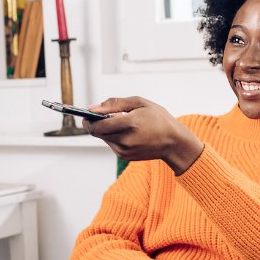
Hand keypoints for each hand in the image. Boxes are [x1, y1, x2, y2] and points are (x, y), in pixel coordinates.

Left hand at [84, 97, 203, 174]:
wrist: (174, 143)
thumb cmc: (158, 119)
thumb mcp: (140, 103)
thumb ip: (114, 104)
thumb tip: (93, 108)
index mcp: (130, 124)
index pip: (98, 125)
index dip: (88, 118)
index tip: (86, 113)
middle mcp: (126, 140)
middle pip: (97, 132)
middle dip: (95, 123)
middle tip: (100, 115)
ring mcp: (125, 150)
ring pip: (103, 138)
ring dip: (105, 129)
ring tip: (120, 122)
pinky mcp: (124, 156)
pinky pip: (111, 144)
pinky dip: (113, 136)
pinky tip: (126, 131)